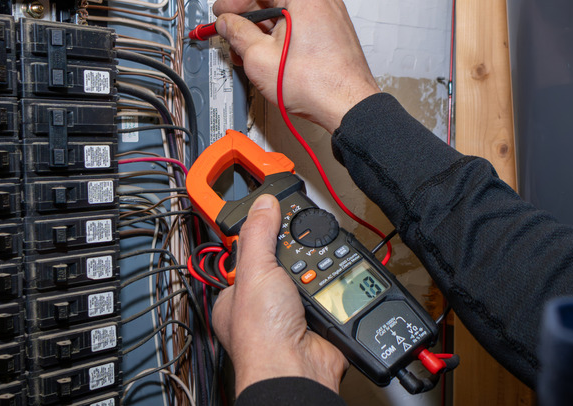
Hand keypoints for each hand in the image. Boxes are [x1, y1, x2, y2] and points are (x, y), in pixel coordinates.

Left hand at [211, 195, 347, 394]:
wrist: (297, 369)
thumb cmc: (262, 335)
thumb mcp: (255, 271)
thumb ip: (258, 234)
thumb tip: (263, 203)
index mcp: (236, 296)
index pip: (249, 254)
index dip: (262, 235)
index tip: (276, 217)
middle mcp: (263, 307)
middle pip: (283, 264)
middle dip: (296, 256)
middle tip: (301, 246)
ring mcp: (291, 315)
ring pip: (310, 277)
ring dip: (318, 273)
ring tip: (316, 271)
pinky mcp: (319, 321)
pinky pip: (331, 293)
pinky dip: (336, 289)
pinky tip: (332, 287)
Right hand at [213, 0, 379, 132]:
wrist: (348, 107)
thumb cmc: (317, 84)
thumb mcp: (259, 57)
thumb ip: (237, 33)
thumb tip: (226, 23)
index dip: (233, 0)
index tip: (221, 13)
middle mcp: (322, 1)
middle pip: (273, 0)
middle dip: (248, 22)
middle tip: (232, 38)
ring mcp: (331, 18)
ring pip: (286, 17)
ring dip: (264, 34)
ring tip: (251, 56)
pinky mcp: (334, 35)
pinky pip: (301, 28)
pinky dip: (282, 40)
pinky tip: (272, 59)